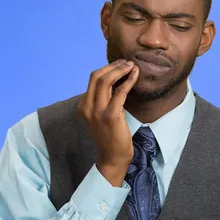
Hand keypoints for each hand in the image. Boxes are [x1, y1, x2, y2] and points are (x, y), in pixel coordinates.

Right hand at [77, 59, 139, 185]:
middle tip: (127, 62)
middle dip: (113, 66)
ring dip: (120, 70)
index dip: (108, 68)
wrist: (113, 157)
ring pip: (105, 80)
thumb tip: (116, 79)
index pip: (93, 79)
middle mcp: (87, 107)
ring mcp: (97, 111)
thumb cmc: (110, 136)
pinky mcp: (110, 115)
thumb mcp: (101, 115)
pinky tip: (135, 75)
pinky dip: (128, 80)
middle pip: (97, 76)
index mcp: (83, 106)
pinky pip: (120, 92)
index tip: (120, 65)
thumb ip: (103, 99)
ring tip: (132, 66)